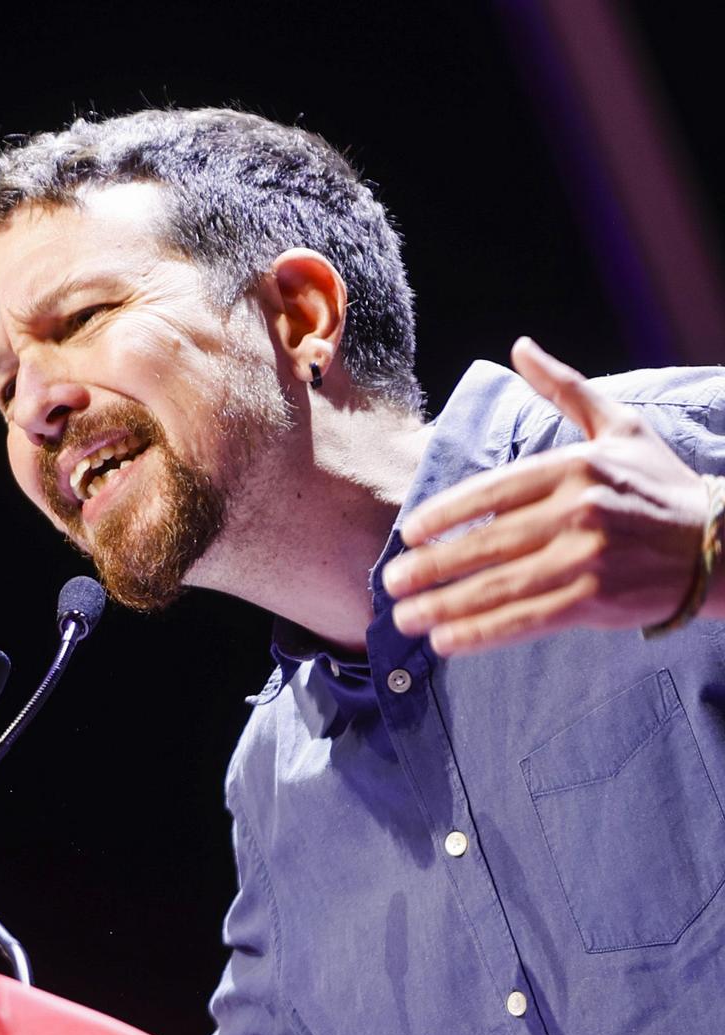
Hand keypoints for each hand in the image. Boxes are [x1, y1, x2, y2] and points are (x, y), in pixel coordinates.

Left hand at [383, 337, 710, 653]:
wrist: (721, 544)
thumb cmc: (659, 485)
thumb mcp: (619, 427)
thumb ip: (566, 389)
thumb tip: (521, 347)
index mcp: (575, 468)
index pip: (492, 492)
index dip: (445, 514)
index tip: (408, 534)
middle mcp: (578, 512)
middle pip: (487, 543)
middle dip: (432, 567)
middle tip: (390, 583)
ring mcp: (587, 560)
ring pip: (500, 586)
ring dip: (445, 605)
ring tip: (405, 618)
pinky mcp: (596, 602)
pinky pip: (526, 619)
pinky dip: (482, 632)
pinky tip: (447, 640)